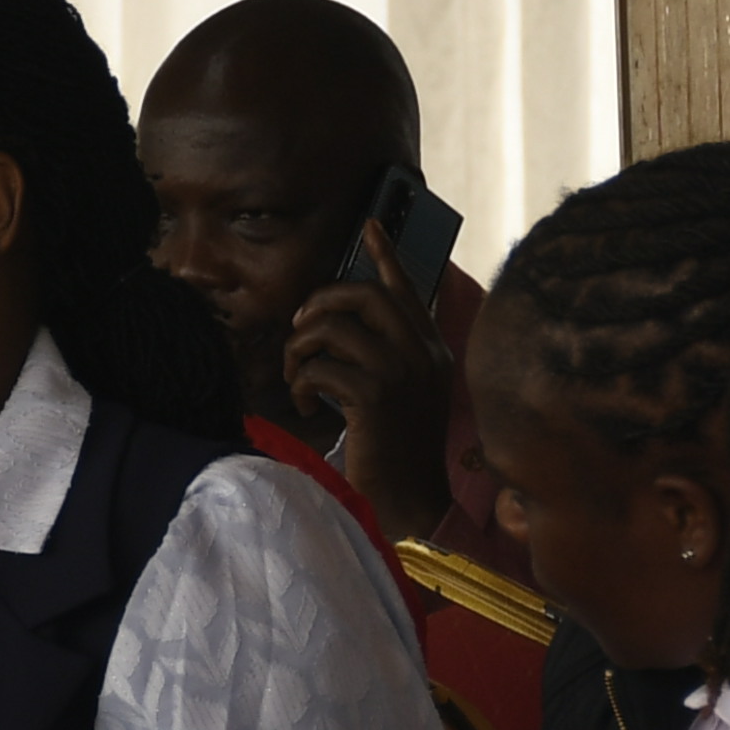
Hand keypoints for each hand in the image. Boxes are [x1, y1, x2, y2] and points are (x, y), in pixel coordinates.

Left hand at [284, 236, 453, 533]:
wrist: (412, 505)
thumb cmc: (399, 456)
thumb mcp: (404, 398)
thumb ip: (387, 359)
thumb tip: (342, 332)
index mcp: (431, 351)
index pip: (407, 289)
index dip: (385, 254)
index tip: (370, 224)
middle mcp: (422, 354)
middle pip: (363, 295)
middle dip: (320, 303)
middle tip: (299, 328)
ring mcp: (401, 373)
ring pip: (334, 329)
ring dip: (300, 349)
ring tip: (298, 377)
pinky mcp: (375, 396)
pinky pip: (321, 367)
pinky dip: (301, 384)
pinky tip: (303, 407)